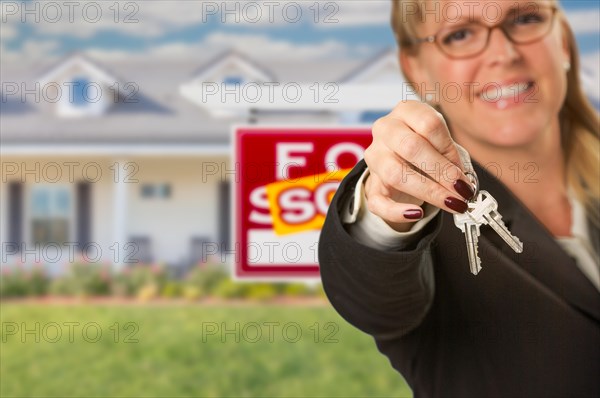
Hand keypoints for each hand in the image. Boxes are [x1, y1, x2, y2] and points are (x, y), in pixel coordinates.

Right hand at [363, 101, 474, 231]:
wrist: (399, 159)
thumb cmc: (425, 147)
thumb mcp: (440, 142)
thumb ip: (451, 156)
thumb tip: (464, 183)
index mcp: (405, 111)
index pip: (428, 124)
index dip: (449, 149)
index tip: (463, 171)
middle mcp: (385, 130)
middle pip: (411, 147)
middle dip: (442, 172)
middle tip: (462, 190)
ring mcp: (374, 157)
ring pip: (395, 173)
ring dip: (428, 191)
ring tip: (451, 203)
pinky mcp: (371, 184)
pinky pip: (378, 201)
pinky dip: (397, 211)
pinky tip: (416, 214)